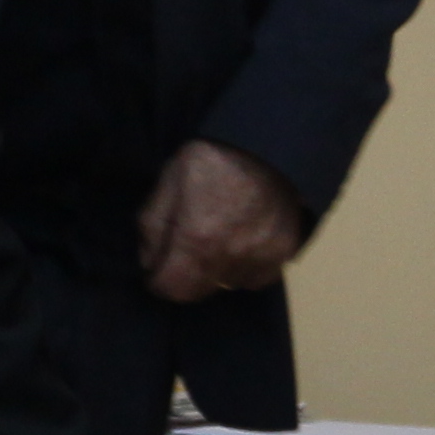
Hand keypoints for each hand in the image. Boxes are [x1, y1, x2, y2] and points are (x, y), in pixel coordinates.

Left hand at [136, 140, 302, 302]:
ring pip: (227, 284)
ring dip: (216, 271)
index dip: (158, 281)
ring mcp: (261, 259)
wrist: (270, 142)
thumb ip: (152, 225)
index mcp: (197, 241)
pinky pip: (256, 276)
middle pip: (199, 292)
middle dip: (185, 277)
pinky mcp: (284, 253)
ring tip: (219, 240)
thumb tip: (150, 261)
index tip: (158, 268)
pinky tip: (244, 241)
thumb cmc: (212, 157)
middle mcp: (229, 259)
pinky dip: (246, 267)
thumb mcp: (169, 181)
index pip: (171, 289)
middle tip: (187, 250)